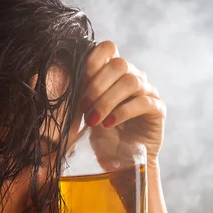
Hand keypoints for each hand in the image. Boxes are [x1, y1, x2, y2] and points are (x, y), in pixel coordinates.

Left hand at [81, 41, 165, 167]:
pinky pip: (143, 102)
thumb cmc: (101, 135)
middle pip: (119, 64)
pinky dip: (122, 112)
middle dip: (97, 86)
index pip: (109, 48)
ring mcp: (148, 92)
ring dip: (107, 101)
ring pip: (130, 82)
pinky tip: (109, 124)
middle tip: (84, 108)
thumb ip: (78, 93)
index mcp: (115, 73)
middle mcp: (134, 77)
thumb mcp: (84, 112)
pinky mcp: (158, 110)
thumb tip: (53, 76)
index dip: (93, 60)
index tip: (79, 82)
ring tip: (94, 120)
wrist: (120, 163)